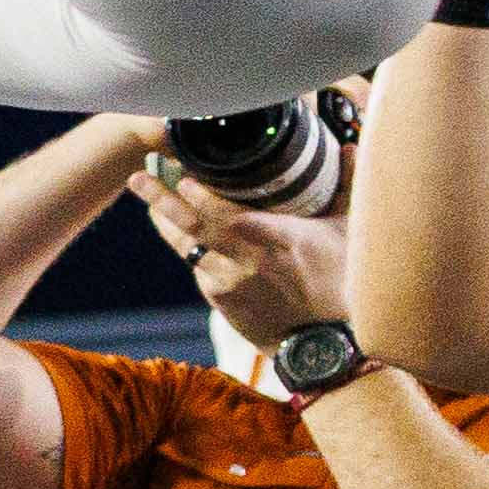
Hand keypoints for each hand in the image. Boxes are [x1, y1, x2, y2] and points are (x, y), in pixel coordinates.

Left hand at [147, 163, 355, 347]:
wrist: (321, 341)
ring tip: (145, 195)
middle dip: (163, 199)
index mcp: (283, 240)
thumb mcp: (349, 233)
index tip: (187, 179)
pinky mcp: (220, 298)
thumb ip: (346, 186)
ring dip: (164, 219)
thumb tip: (350, 148)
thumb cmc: (340, 280)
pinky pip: (197, 266)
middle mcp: (251, 261)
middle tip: (139, 178)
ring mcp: (231, 281)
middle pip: (196, 226)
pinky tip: (174, 226)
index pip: (234, 216)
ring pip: (187, 246)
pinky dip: (187, 245)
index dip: (205, 199)